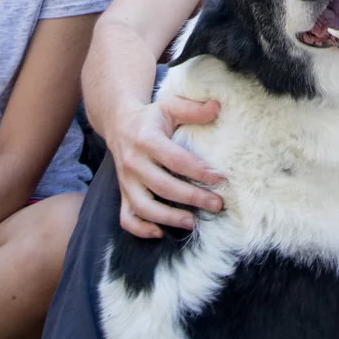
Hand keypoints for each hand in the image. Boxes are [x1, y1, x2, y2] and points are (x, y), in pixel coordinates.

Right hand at [112, 93, 223, 237]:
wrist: (119, 125)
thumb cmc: (151, 118)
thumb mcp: (170, 106)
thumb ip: (193, 109)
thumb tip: (217, 108)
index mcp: (146, 139)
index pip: (175, 159)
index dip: (198, 171)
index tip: (219, 179)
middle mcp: (133, 162)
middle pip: (163, 186)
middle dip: (192, 197)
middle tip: (216, 204)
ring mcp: (126, 181)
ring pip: (144, 206)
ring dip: (168, 218)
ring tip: (193, 222)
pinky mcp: (122, 194)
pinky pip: (127, 218)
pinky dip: (140, 229)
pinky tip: (159, 232)